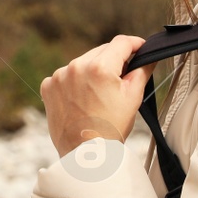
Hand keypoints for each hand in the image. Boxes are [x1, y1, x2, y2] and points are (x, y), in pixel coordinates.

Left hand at [40, 35, 154, 158]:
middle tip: (122, 77)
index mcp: (99, 68)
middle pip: (102, 51)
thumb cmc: (110, 128)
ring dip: (93, 70)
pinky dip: (76, 81)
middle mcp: (76, 67)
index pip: (121, 43)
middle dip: (114, 60)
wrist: (86, 154)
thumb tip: (148, 57)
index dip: (135, 44)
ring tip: (100, 93)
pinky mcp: (49, 86)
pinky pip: (66, 75)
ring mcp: (59, 76)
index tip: (140, 47)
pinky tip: (83, 98)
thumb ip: (142, 71)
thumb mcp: (133, 97)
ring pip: (83, 62)